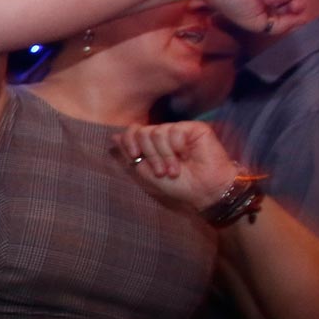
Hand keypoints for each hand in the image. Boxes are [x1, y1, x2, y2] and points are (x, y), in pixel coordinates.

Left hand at [113, 121, 240, 210]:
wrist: (204, 190)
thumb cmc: (178, 185)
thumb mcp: (147, 172)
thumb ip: (130, 155)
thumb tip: (113, 137)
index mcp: (152, 144)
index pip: (132, 131)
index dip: (129, 141)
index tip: (135, 156)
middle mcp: (164, 134)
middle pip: (143, 132)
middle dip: (151, 155)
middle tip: (163, 172)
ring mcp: (179, 130)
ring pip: (158, 132)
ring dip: (165, 156)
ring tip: (175, 169)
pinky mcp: (195, 128)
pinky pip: (176, 131)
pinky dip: (178, 148)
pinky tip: (188, 157)